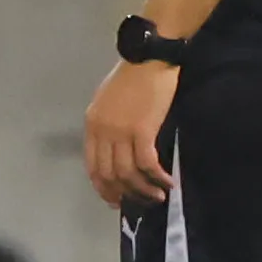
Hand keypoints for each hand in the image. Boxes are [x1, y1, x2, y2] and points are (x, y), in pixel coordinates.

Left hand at [84, 58, 176, 206]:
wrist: (149, 58)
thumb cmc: (132, 76)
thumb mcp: (108, 101)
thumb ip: (106, 125)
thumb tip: (116, 150)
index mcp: (92, 124)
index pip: (93, 167)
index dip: (104, 188)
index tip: (116, 199)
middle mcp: (102, 132)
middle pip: (109, 175)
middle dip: (124, 194)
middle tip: (139, 203)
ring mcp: (121, 132)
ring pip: (128, 174)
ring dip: (143, 190)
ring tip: (157, 197)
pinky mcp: (142, 131)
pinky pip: (147, 164)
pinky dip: (158, 177)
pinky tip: (169, 183)